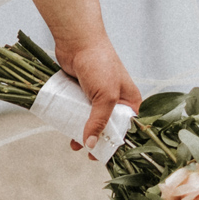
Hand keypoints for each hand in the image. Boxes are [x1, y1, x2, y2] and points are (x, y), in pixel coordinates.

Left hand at [53, 32, 142, 154]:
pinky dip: (74, 122)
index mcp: (130, 102)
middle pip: (109, 127)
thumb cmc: (99, 64)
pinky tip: (68, 132)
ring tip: (76, 147)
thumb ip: (99, 121)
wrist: (77, 40)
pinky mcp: (81, 92)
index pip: (128, 129)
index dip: (118, 144)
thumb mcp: (105, 96)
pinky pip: (79, 112)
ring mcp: (98, 96)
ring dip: (85, 134)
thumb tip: (91, 144)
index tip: (108, 159)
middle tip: (91, 156)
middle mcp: (116, 100)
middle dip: (100, 141)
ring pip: (92, 121)